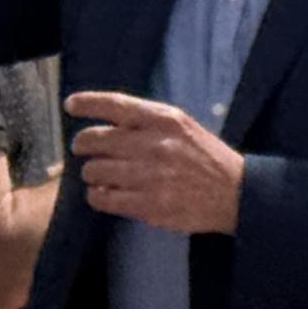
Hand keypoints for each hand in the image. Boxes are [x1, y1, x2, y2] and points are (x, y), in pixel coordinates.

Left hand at [66, 91, 246, 233]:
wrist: (236, 194)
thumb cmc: (206, 158)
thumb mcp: (183, 127)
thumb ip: (148, 122)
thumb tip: (106, 122)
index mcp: (164, 120)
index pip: (115, 104)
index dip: (87, 103)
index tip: (70, 105)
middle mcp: (154, 144)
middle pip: (94, 140)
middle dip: (83, 146)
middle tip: (84, 151)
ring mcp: (150, 176)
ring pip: (94, 171)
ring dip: (91, 174)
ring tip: (101, 176)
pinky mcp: (148, 205)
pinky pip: (103, 199)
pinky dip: (98, 196)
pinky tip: (105, 194)